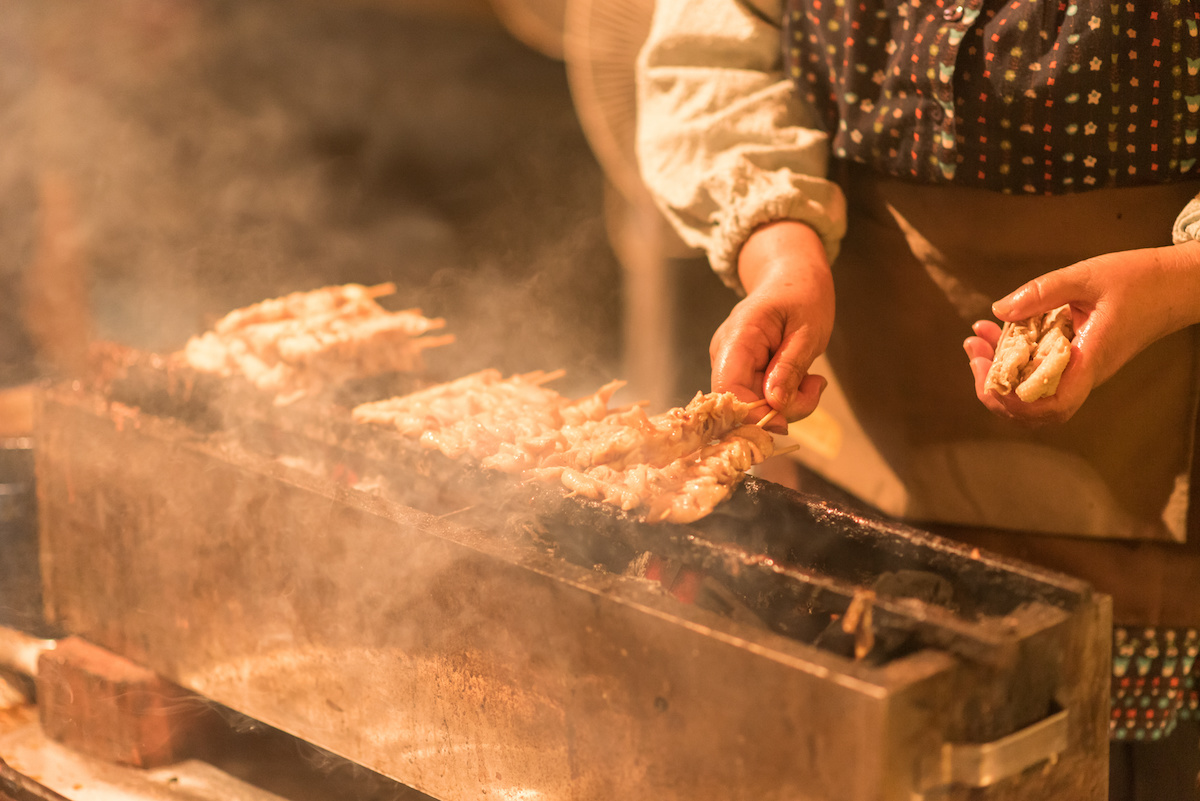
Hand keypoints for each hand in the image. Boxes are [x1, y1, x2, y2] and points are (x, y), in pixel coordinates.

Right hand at [710, 221, 833, 432]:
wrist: (793, 276)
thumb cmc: (802, 295)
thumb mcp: (807, 331)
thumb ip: (790, 367)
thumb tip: (775, 405)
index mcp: (738, 337)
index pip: (729, 389)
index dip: (753, 412)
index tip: (788, 418)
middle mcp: (725, 353)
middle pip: (741, 402)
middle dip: (780, 409)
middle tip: (815, 389)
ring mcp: (730, 363)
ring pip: (751, 404)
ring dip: (786, 404)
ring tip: (812, 381)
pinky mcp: (741, 371)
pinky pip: (758, 397)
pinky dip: (783, 398)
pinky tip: (800, 380)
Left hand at [964, 241, 1199, 424]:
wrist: (1176, 286)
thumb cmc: (1139, 280)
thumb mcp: (1087, 277)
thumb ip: (1042, 292)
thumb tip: (999, 310)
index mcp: (1090, 360)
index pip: (1051, 405)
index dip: (1014, 402)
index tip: (988, 372)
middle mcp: (1084, 374)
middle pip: (1033, 411)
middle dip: (993, 389)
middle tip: (974, 351)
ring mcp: (1080, 372)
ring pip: (1032, 396)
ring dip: (998, 376)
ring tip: (978, 342)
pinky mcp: (1076, 362)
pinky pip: (1039, 375)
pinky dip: (1013, 361)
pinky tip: (998, 334)